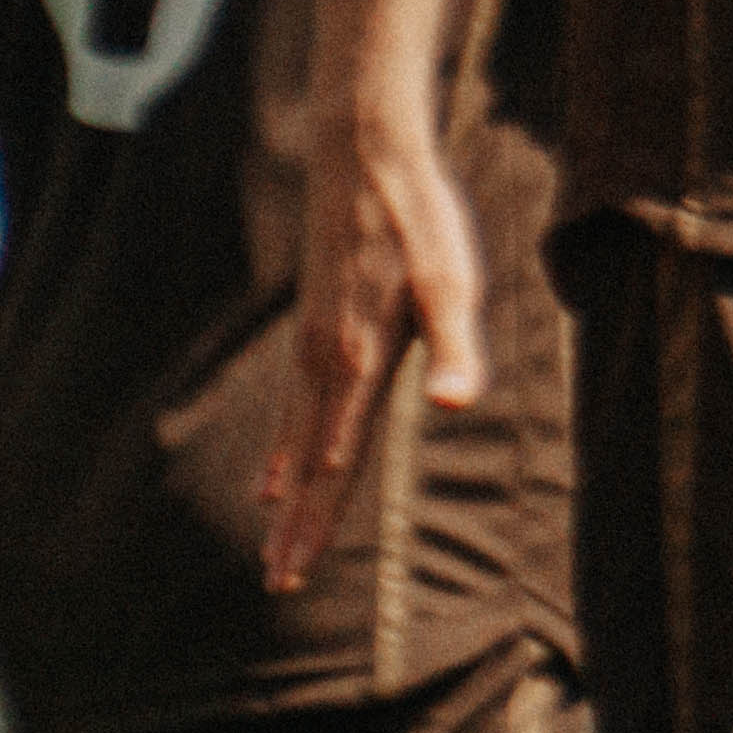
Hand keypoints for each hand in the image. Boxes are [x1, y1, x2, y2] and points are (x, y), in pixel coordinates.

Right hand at [261, 114, 487, 592]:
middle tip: (276, 582)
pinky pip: (292, 403)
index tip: (291, 574)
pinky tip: (275, 471)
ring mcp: (314, 342)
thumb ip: (458, 348)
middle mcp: (327, 361)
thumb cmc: (418, 216)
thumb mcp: (452, 281)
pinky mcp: (315, 323)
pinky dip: (283, 444)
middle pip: (308, 459)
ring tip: (274, 540)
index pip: (335, 462)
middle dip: (297, 524)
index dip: (317, 520)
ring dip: (288, 492)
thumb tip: (458, 405)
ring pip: (296, 435)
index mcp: (360, 363)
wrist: (363, 149)